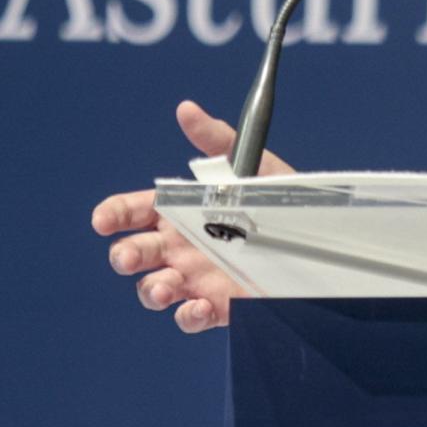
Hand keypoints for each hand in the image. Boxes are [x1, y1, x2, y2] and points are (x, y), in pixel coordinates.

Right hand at [90, 100, 292, 332]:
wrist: (323, 237)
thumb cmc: (280, 197)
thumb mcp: (252, 163)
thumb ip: (217, 139)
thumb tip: (186, 109)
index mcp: (180, 211)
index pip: (131, 212)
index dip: (112, 215)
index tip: (103, 219)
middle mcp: (181, 246)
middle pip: (134, 254)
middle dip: (125, 255)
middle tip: (131, 256)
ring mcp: (196, 277)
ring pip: (154, 289)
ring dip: (151, 290)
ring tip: (165, 288)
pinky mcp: (219, 304)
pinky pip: (190, 317)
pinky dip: (187, 316)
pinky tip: (196, 307)